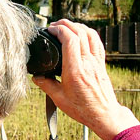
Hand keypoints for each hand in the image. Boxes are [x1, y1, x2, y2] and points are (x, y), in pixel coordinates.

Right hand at [32, 20, 139, 139]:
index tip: (50, 30)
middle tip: (55, 25)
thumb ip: (46, 85)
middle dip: (66, 24)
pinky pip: (97, 42)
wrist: (104, 115)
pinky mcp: (101, 64)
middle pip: (80, 32)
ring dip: (78, 26)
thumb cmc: (82, 109)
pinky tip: (81, 34)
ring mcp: (96, 62)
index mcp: (75, 70)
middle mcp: (87, 63)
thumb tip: (36, 76)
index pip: (70, 40)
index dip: (59, 29)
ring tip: (67, 26)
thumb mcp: (59, 99)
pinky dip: (88, 33)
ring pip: (90, 34)